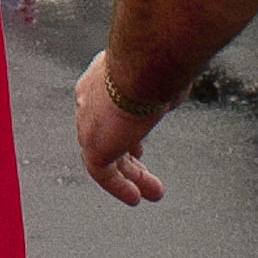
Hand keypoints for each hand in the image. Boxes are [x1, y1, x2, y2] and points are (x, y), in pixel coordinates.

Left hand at [75, 53, 166, 204]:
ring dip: (131, 177)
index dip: (124, 131)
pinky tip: (135, 197)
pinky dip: (119, 187)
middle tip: (146, 173)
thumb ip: (158, 87)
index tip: (139, 149)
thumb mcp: (159, 72)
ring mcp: (87, 122)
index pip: (106, 110)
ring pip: (106, 156)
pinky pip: (102, 172)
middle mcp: (89, 98)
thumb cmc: (158, 60)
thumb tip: (170, 93)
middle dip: (128, 156)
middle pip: (106, 134)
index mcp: (101, 77)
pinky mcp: (92, 144)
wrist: (146, 62)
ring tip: (153, 193)